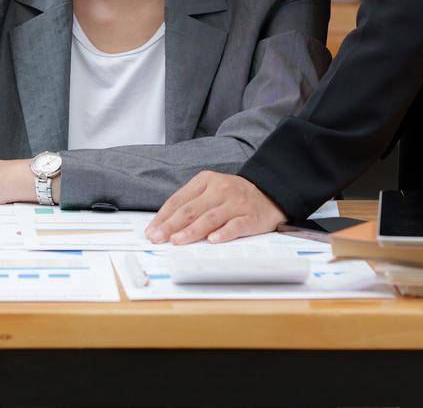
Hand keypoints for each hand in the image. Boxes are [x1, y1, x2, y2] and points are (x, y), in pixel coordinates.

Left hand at [145, 171, 284, 244]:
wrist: (270, 192)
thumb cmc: (233, 196)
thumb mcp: (210, 191)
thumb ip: (191, 204)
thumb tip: (165, 226)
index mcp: (206, 181)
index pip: (179, 199)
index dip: (163, 216)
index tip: (151, 230)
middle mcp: (220, 189)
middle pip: (191, 209)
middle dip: (171, 225)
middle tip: (158, 238)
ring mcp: (236, 203)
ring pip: (210, 218)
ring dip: (192, 231)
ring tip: (177, 241)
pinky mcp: (251, 216)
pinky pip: (236, 225)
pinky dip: (224, 233)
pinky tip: (212, 240)